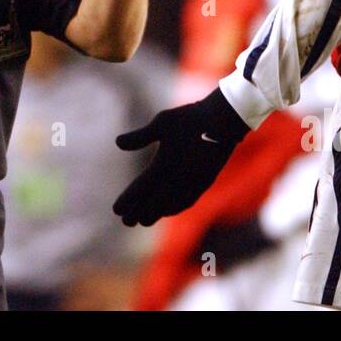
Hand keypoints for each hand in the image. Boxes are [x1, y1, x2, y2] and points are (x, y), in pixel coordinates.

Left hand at [113, 88, 249, 226]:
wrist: (223, 120)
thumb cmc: (189, 118)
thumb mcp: (160, 122)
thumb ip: (139, 137)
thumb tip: (117, 143)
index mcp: (162, 166)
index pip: (139, 191)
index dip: (127, 202)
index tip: (116, 211)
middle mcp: (176, 180)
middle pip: (152, 205)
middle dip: (137, 214)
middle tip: (126, 221)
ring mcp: (192, 184)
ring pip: (170, 208)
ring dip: (155, 215)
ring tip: (144, 220)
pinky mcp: (204, 183)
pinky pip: (186, 203)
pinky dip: (174, 210)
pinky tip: (169, 211)